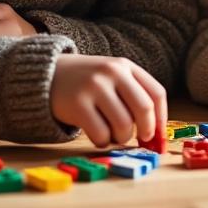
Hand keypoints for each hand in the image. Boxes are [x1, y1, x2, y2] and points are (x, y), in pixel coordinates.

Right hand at [49, 55, 166, 148]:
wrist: (46, 75)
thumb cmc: (86, 83)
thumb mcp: (111, 78)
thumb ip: (132, 97)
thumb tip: (155, 134)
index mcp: (125, 66)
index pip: (156, 94)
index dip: (162, 119)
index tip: (158, 135)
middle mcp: (112, 72)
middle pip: (144, 109)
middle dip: (147, 131)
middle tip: (141, 139)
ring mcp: (94, 87)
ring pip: (123, 125)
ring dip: (121, 138)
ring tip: (112, 134)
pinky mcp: (77, 104)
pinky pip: (101, 134)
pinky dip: (102, 141)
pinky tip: (97, 135)